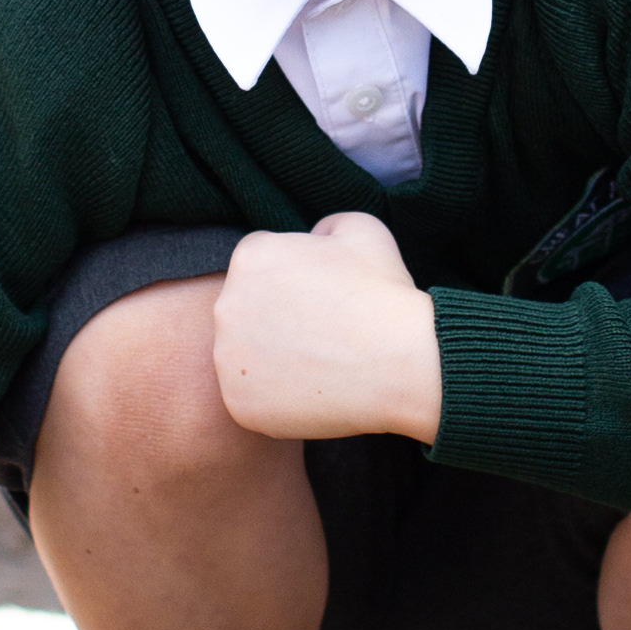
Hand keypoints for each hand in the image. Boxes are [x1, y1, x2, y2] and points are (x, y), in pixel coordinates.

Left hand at [211, 213, 440, 444]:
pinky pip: (250, 400)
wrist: (404, 364)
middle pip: (245, 312)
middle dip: (275, 320)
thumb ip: (326, 225)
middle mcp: (227, 305)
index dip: (292, 282)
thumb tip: (315, 237)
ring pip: (244, 358)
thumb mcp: (363, 229)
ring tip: (318, 365)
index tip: (320, 300)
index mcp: (251, 257)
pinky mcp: (238, 404)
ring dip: (271, 360)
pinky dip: (275, 401)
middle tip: (320, 335)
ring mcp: (228, 359)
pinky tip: (312, 393)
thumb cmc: (385, 295)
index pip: (259, 267)